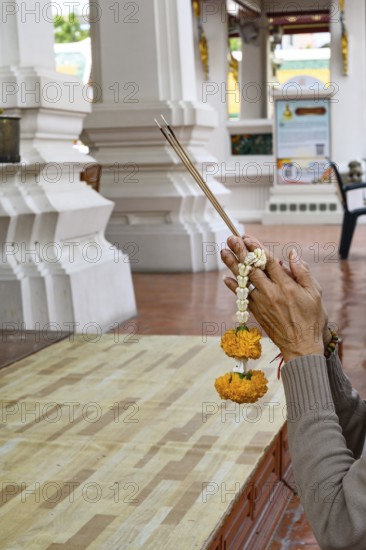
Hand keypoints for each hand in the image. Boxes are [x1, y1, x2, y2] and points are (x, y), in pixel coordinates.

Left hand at [221, 235, 328, 362]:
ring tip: (223, 252)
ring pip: (244, 281)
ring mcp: (261, 303)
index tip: (247, 237)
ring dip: (232, 266)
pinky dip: (234, 287)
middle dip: (240, 252)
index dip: (256, 248)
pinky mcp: (256, 313)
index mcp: (286, 286)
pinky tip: (226, 278)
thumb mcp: (314, 293)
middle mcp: (271, 293)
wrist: (301, 346)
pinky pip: (242, 297)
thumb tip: (291, 254)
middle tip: (231, 239)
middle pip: (252, 268)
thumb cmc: (312, 319)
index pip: (267, 262)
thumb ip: (302, 272)